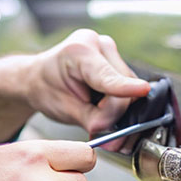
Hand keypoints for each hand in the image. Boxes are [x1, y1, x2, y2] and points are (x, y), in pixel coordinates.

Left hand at [0, 29, 149, 148]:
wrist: (39, 78)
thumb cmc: (46, 90)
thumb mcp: (64, 110)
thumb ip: (93, 121)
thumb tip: (117, 136)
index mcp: (78, 51)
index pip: (106, 75)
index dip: (123, 86)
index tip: (142, 91)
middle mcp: (98, 44)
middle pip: (123, 86)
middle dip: (113, 113)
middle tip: (95, 126)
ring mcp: (109, 50)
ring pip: (129, 88)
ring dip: (116, 108)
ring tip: (93, 111)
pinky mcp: (117, 59)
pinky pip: (128, 86)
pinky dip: (118, 100)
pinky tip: (100, 103)